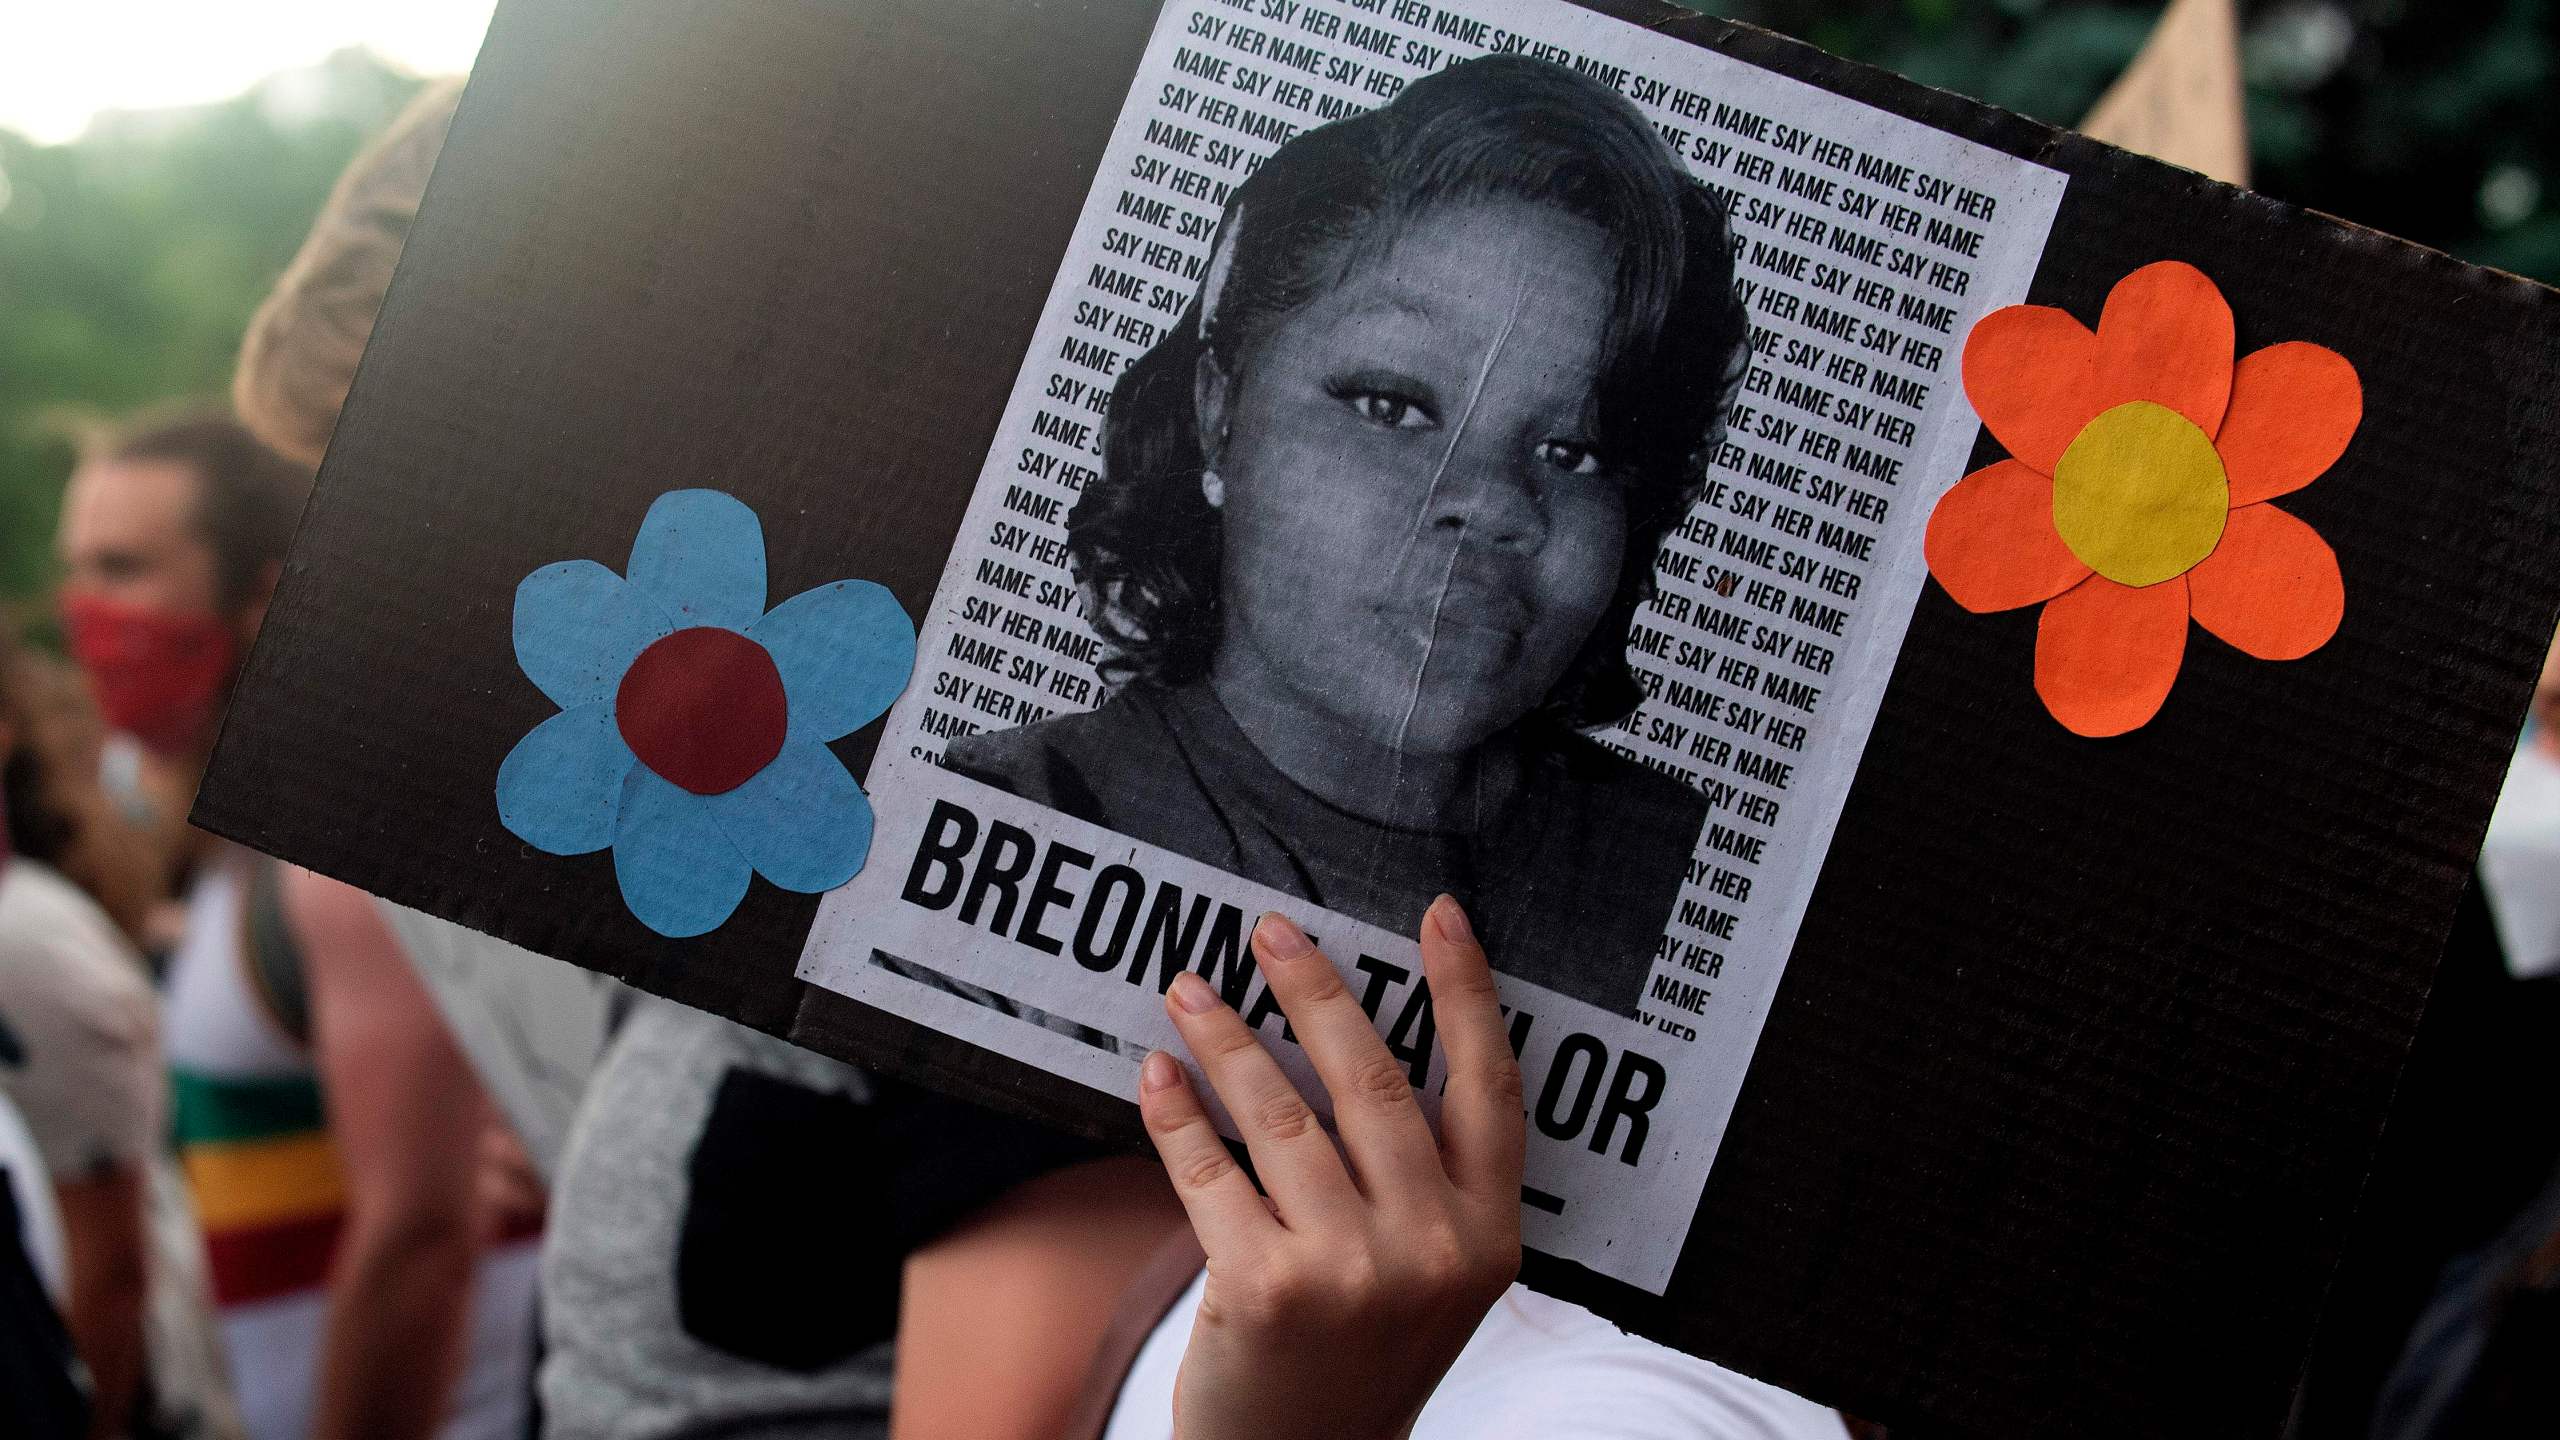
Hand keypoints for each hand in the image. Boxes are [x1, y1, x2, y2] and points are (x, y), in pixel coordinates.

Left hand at [1138, 896, 1524, 1439]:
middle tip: (1269, 931)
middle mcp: (1432, 1247)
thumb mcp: (1433, 1274)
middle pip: (1373, 1081)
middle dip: (1316, 990)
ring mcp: (1351, 1270)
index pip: (1489, 1088)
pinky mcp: (1264, 1289)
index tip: (1440, 916)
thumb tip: (1344, 1034)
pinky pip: (1210, 1172)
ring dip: (1226, 1040)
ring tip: (1189, 989)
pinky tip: (1158, 1074)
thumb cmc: (1360, 1353)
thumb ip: (1421, 1178)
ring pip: (1280, 1117)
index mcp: (1489, 1233)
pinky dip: (1177, 1115)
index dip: (1467, 994)